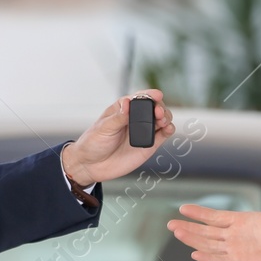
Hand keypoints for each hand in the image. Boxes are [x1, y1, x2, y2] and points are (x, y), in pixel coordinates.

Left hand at [60, 89, 175, 185]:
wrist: (91, 166)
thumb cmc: (93, 143)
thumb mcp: (103, 128)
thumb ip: (118, 117)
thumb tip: (128, 103)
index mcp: (124, 108)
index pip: (140, 98)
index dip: (150, 95)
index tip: (157, 94)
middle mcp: (136, 118)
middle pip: (154, 107)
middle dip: (160, 107)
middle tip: (159, 112)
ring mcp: (143, 131)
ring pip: (162, 119)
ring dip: (166, 117)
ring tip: (163, 121)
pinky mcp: (149, 145)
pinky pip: (163, 135)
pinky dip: (169, 130)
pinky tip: (168, 129)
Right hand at [168, 161, 260, 260]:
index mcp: (243, 221)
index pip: (216, 217)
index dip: (200, 213)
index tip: (183, 208)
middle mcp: (236, 236)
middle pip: (207, 232)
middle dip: (189, 227)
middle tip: (170, 224)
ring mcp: (238, 250)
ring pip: (209, 245)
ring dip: (193, 239)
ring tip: (177, 233)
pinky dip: (208, 259)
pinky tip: (195, 255)